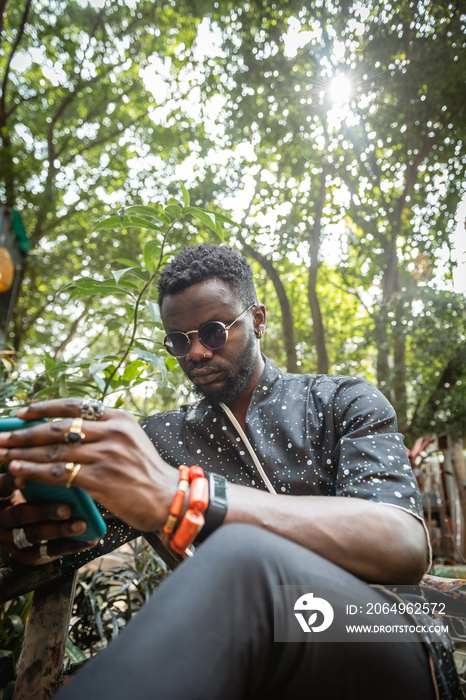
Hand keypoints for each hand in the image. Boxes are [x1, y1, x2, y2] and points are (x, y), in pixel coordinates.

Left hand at [0, 399, 177, 532]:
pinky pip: (59, 472)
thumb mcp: (129, 441)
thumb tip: (64, 432)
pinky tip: (18, 470)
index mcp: (119, 418)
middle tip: (3, 434)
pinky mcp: (101, 479)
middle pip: (59, 426)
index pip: (75, 405)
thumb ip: (103, 433)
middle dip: (26, 431)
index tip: (21, 412)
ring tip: (2, 452)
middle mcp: (113, 432)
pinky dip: (34, 471)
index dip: (44, 408)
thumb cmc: (145, 472)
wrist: (168, 498)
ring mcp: (107, 455)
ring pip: (55, 449)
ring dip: (24, 451)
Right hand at [0, 473, 96, 564]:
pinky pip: (49, 551)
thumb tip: (66, 470)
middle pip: (19, 515)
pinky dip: (72, 545)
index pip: (3, 487)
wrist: (24, 526)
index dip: (13, 483)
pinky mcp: (27, 553)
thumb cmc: (32, 495)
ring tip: (82, 524)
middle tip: (67, 508)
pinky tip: (89, 539)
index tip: (25, 479)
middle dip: (44, 511)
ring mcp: (12, 538)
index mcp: (0, 496)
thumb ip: (39, 480)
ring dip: (60, 530)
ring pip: (34, 535)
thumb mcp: (29, 486)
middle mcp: (2, 518)